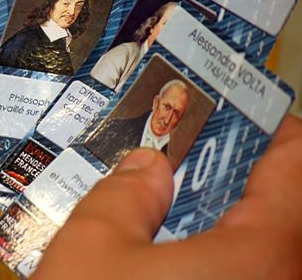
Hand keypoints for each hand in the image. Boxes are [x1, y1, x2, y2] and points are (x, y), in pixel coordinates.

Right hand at [32, 115, 301, 279]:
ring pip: (266, 251)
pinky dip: (220, 259)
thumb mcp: (92, 248)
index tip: (246, 110)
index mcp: (263, 255)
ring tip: (177, 202)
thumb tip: (149, 164)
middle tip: (198, 155)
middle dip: (245, 175)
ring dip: (229, 220)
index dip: (278, 127)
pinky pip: (246, 277)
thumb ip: (123, 191)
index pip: (297, 166)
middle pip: (285, 212)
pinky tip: (171, 257)